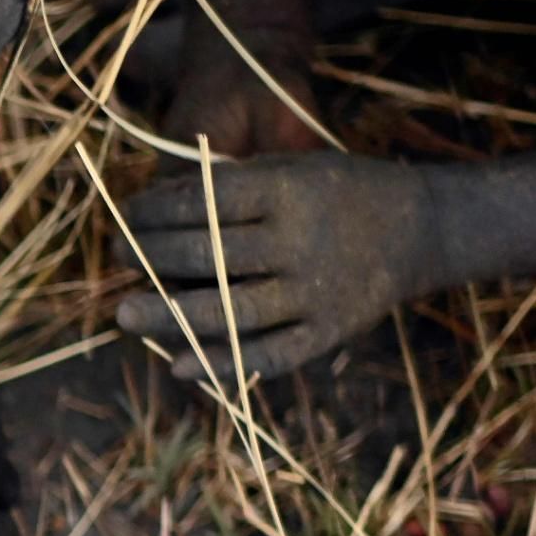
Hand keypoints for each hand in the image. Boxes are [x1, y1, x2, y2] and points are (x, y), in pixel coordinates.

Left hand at [117, 158, 438, 382]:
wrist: (420, 228)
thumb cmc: (335, 193)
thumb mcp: (293, 168)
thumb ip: (231, 186)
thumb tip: (151, 205)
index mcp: (292, 191)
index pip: (207, 200)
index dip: (156, 209)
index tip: (126, 215)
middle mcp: (303, 240)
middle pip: (210, 255)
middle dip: (152, 256)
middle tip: (115, 255)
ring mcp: (317, 289)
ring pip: (231, 311)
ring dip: (171, 317)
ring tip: (124, 315)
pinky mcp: (330, 329)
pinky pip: (271, 354)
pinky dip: (225, 364)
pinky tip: (180, 366)